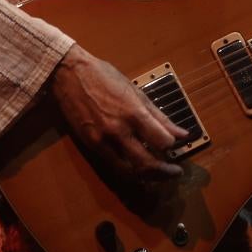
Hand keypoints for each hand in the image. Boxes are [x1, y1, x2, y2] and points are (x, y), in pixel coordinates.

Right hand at [51, 47, 187, 180]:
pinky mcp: (91, 145)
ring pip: (129, 170)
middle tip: (175, 172)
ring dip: (147, 176)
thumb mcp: (136, 92)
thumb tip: (181, 134)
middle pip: (147, 163)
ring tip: (158, 173)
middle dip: (164, 172)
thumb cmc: (105, 78)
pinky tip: (137, 167)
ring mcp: (103, 140)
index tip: (177, 146)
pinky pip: (113, 165)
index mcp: (133, 113)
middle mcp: (119, 130)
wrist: (70, 75)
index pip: (162, 141)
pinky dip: (128, 170)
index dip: (172, 146)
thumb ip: (159, 116)